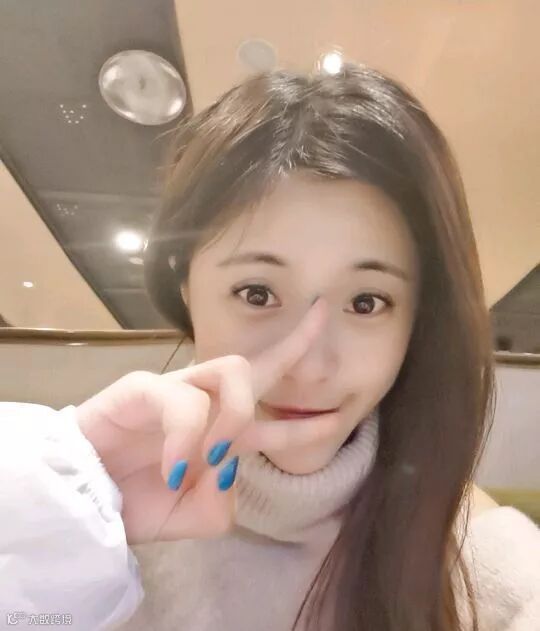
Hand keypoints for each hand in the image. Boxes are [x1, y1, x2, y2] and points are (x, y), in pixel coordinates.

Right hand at [76, 298, 339, 543]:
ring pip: (231, 371)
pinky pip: (180, 401)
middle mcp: (205, 403)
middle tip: (321, 320)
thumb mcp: (187, 517)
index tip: (339, 414)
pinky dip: (186, 436)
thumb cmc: (133, 499)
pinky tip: (174, 468)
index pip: (271, 416)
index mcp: (221, 433)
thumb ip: (216, 506)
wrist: (82, 499)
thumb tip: (228, 476)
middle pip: (257, 364)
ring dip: (236, 414)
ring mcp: (175, 390)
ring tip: (216, 454)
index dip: (306, 419)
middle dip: (295, 345)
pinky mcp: (142, 388)